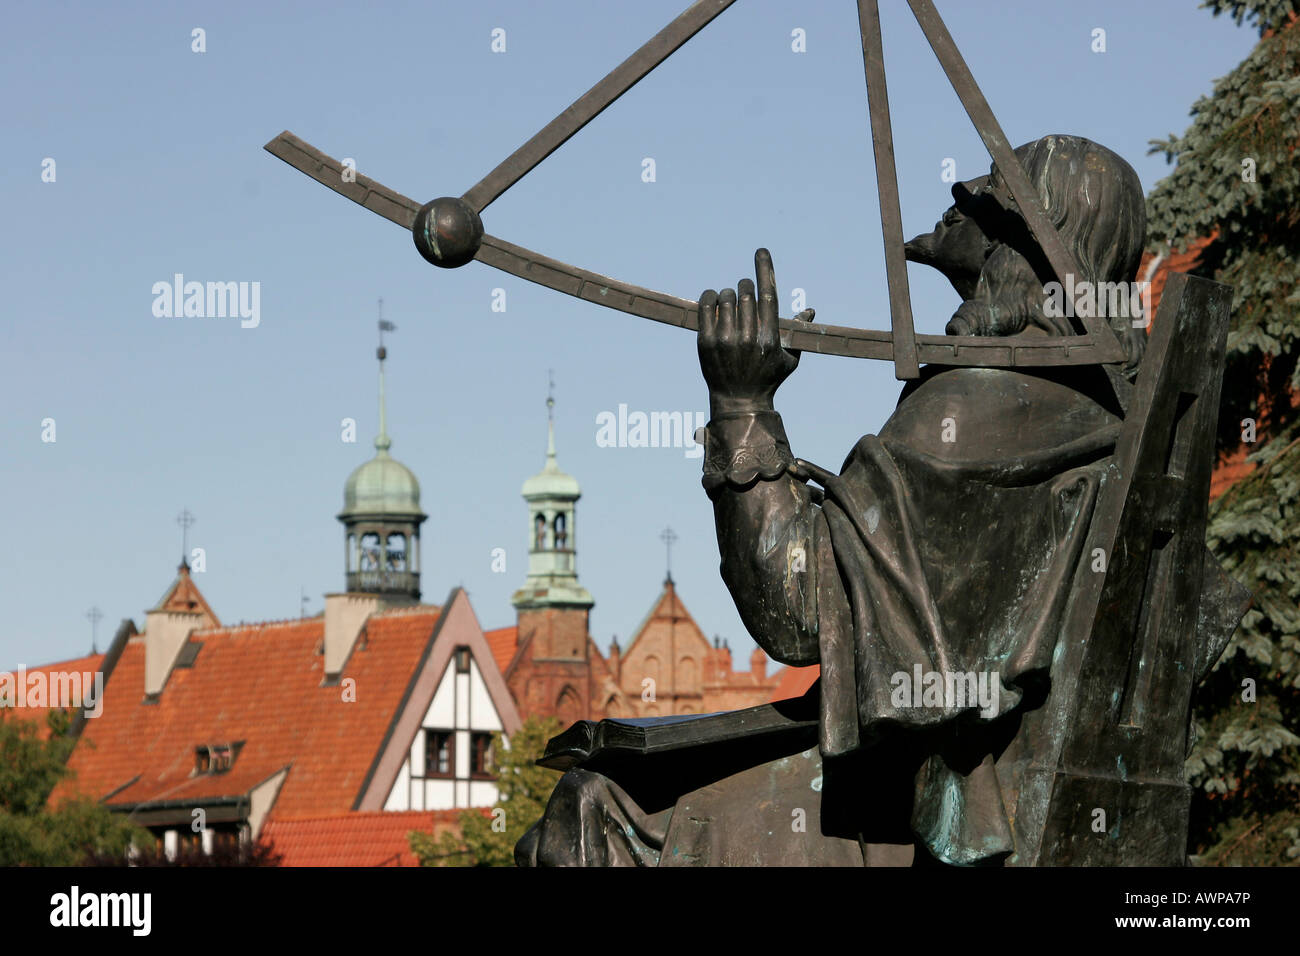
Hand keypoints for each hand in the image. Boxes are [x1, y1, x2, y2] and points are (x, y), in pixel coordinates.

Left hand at [698, 248, 811, 416]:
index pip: (767, 294)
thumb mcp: (790, 359)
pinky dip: (708, 297)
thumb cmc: (769, 379)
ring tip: (731, 302)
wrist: (740, 403)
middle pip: (746, 293)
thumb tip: (810, 310)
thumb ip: (798, 333)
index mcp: (770, 337)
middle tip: (745, 291)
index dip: (765, 268)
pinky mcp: (705, 343)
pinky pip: (705, 307)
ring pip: (725, 297)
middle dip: (746, 287)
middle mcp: (747, 337)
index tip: (761, 251)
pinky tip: (712, 299)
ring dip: (729, 294)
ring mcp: (724, 340)